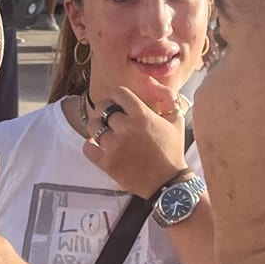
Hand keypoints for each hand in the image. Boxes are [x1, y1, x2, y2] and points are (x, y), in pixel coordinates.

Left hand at [85, 84, 187, 198]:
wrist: (168, 182)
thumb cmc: (172, 149)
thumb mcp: (176, 118)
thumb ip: (166, 95)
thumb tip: (149, 81)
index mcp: (142, 115)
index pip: (117, 93)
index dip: (119, 97)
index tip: (122, 105)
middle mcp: (126, 128)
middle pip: (103, 108)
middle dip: (107, 111)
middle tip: (113, 119)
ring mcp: (114, 146)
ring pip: (93, 127)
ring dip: (98, 128)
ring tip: (107, 133)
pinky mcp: (107, 163)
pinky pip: (88, 147)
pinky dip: (90, 145)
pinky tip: (99, 145)